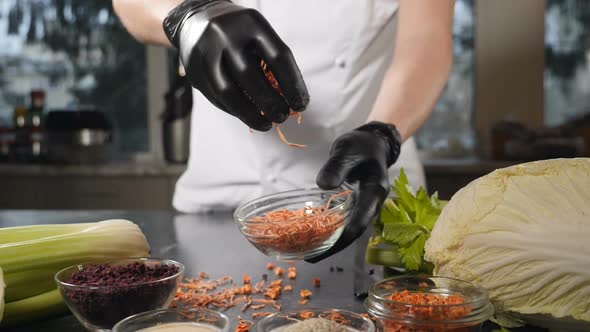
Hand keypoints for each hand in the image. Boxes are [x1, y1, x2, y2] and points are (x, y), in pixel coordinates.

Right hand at [163, 0, 308, 130]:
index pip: (278, 57)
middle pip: (251, 77)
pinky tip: (248, 115)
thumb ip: (273, 61)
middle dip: (271, 103)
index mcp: (251, 23)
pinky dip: (235, 111)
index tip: (301, 104)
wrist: (195, 19)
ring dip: (250, 114)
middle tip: (282, 117)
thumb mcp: (258, 33)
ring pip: (228, 92)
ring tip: (266, 125)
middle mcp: (225, 35)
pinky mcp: (193, 70)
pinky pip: (216, 97)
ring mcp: (205, 53)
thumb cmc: (238, 32)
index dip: (293, 85)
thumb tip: (291, 99)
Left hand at [306, 121, 401, 262]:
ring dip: (333, 243)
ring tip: (310, 254)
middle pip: (356, 230)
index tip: (336, 242)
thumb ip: (337, 166)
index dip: (351, 229)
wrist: (372, 145)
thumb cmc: (361, 146)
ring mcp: (366, 207)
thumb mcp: (347, 150)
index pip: (365, 214)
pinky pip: (345, 224)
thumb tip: (323, 185)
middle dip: (336, 246)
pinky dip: (331, 233)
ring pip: (350, 230)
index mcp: (376, 189)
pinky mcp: (357, 208)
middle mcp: (374, 203)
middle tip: (313, 257)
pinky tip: (315, 239)